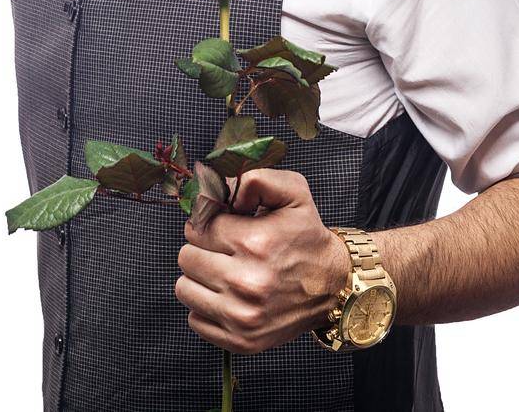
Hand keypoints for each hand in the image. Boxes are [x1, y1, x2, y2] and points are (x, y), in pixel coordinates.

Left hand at [176, 168, 347, 354]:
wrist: (333, 286)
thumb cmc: (308, 238)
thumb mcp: (293, 193)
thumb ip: (256, 179)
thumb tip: (218, 187)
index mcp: (256, 243)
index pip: (197, 228)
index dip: (208, 223)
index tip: (223, 227)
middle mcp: (247, 282)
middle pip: (186, 258)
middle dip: (202, 249)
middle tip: (225, 250)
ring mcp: (243, 316)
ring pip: (185, 288)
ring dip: (200, 278)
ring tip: (225, 271)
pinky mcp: (241, 340)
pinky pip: (194, 319)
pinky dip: (207, 307)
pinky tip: (229, 296)